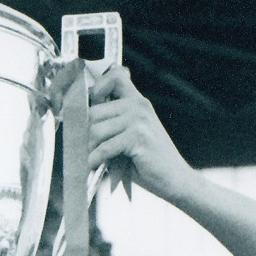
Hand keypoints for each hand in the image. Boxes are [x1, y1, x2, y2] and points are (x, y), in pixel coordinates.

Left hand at [84, 66, 195, 201]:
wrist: (175, 178)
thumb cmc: (149, 160)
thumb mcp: (131, 134)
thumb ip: (113, 123)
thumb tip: (80, 123)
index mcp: (138, 101)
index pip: (115, 77)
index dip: (97, 87)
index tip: (91, 106)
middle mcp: (138, 106)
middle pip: (94, 111)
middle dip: (85, 133)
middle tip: (87, 148)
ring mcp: (139, 120)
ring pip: (95, 130)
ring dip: (89, 149)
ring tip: (93, 159)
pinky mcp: (138, 137)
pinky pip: (104, 147)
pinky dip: (95, 159)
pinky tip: (95, 165)